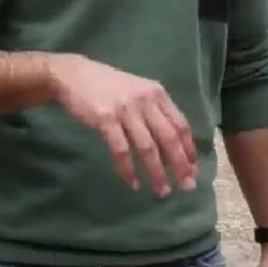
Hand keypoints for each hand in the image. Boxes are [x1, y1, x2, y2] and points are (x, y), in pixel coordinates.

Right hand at [48, 54, 197, 196]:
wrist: (73, 74)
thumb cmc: (108, 86)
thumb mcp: (138, 92)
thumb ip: (155, 111)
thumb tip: (173, 145)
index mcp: (157, 94)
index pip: (181, 126)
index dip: (189, 151)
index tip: (194, 171)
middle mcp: (145, 100)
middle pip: (169, 138)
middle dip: (180, 166)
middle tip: (186, 187)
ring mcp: (125, 109)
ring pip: (148, 147)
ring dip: (157, 172)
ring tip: (162, 191)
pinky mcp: (105, 119)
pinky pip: (121, 150)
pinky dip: (128, 170)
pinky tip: (133, 183)